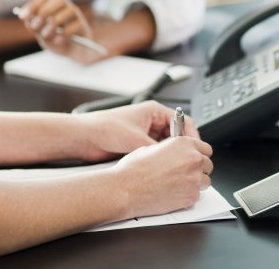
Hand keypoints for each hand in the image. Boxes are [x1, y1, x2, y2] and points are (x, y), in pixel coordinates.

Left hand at [15, 0, 102, 63]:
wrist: (73, 52)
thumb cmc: (56, 40)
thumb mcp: (42, 35)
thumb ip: (35, 29)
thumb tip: (27, 20)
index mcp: (54, 6)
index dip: (32, 6)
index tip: (22, 17)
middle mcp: (66, 7)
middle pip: (59, 0)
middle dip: (44, 12)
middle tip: (35, 26)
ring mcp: (77, 16)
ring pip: (68, 11)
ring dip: (54, 23)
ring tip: (46, 35)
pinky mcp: (83, 26)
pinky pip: (75, 25)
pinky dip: (65, 33)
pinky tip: (58, 41)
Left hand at [76, 101, 201, 161]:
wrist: (84, 138)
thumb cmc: (105, 128)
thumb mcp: (136, 139)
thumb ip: (157, 149)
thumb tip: (172, 159)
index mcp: (154, 111)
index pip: (182, 121)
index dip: (191, 135)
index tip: (194, 148)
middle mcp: (151, 121)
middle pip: (176, 134)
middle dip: (181, 147)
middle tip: (185, 160)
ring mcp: (144, 133)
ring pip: (166, 145)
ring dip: (169, 154)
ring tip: (172, 165)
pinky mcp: (138, 145)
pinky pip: (155, 152)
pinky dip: (159, 159)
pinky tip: (160, 167)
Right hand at [113, 136, 213, 216]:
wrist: (126, 190)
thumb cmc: (134, 169)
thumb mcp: (152, 148)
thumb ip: (171, 150)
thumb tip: (176, 154)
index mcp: (184, 144)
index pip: (206, 148)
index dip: (200, 154)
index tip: (196, 159)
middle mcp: (192, 159)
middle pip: (208, 164)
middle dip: (198, 169)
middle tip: (186, 174)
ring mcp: (194, 178)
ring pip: (205, 181)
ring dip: (196, 183)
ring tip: (179, 185)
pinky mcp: (191, 196)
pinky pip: (197, 195)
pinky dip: (189, 195)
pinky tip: (175, 194)